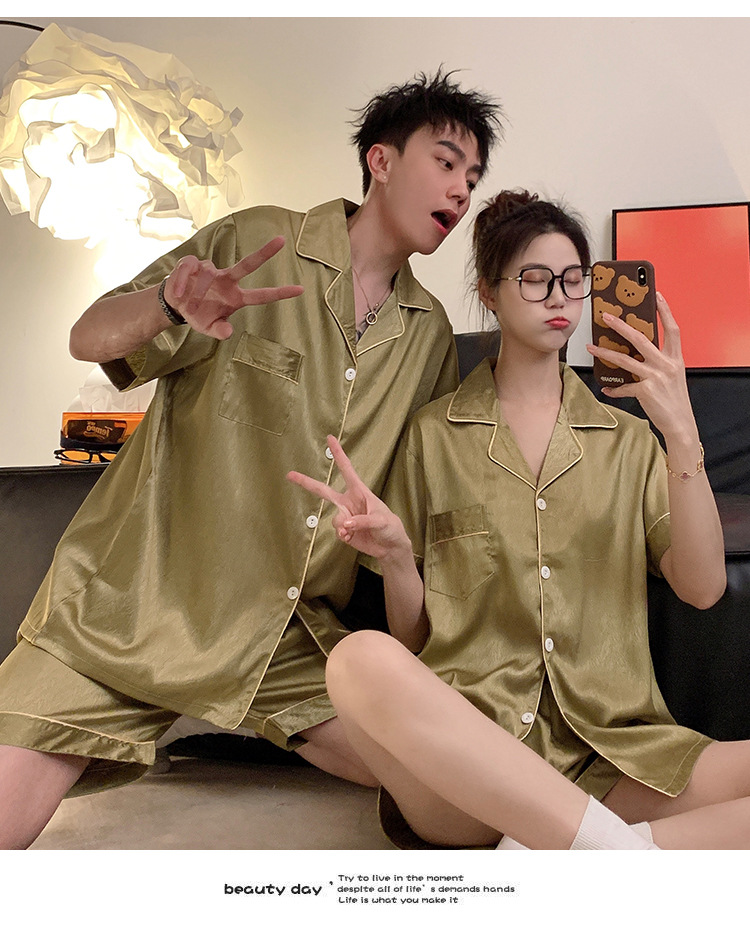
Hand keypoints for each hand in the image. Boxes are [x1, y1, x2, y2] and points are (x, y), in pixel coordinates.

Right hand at [163, 236, 303, 339]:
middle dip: (265, 252)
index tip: (301, 289)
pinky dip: (181, 282)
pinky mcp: (192, 264)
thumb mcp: (208, 328)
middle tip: (282, 240)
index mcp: (235, 297)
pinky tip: (177, 294)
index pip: (261, 296)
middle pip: (248, 264)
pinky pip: (188, 269)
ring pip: (207, 275)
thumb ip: (219, 331)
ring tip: (188, 304)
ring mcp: (211, 270)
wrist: (174, 304)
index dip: (280, 293)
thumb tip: (229, 332)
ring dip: (196, 292)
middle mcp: (227, 280)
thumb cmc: (198, 314)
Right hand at [287, 436, 411, 561]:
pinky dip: (342, 536)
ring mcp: (345, 516)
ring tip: (352, 531)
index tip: (330, 438)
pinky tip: (350, 537)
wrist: (390, 547)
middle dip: (306, 482)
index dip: (338, 454)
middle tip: (289, 474)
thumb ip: (362, 521)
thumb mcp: (381, 520)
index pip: (346, 469)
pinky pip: (336, 532)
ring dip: (341, 526)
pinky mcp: (343, 531)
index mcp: (359, 491)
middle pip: (323, 491)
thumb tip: (344, 525)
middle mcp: (349, 502)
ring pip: (334, 519)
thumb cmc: (390, 527)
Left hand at [587, 292, 695, 439]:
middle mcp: (666, 364)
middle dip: (621, 325)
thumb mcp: (672, 376)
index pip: (672, 329)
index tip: (656, 295)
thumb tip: (636, 355)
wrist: (680, 423)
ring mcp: (656, 377)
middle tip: (606, 316)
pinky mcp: (645, 390)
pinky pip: (623, 387)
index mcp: (675, 359)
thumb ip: (658, 363)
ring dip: (605, 353)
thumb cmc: (674, 400)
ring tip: (591, 347)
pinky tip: (607, 388)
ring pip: (625, 359)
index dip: (665, 311)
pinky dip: (614, 389)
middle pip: (641, 338)